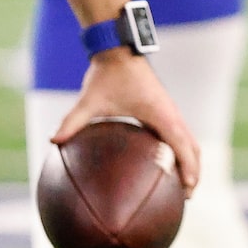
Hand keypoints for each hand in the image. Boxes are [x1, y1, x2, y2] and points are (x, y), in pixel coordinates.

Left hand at [55, 51, 199, 194]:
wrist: (121, 52)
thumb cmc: (108, 75)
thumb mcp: (90, 100)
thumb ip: (73, 121)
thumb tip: (53, 140)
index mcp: (163, 115)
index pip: (183, 147)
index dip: (189, 169)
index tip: (189, 189)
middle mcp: (172, 115)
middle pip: (194, 148)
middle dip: (194, 172)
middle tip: (187, 196)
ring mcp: (170, 113)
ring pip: (189, 141)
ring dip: (190, 162)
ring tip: (182, 184)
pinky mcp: (164, 111)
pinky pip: (178, 135)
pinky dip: (180, 151)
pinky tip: (163, 163)